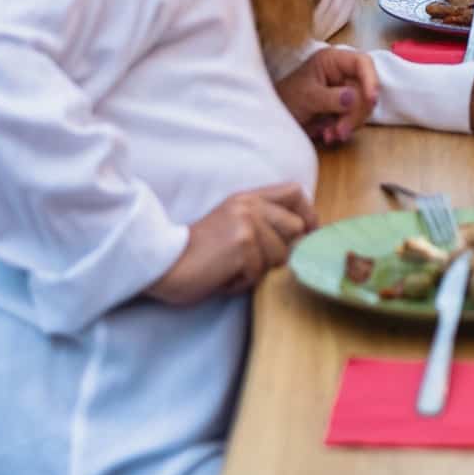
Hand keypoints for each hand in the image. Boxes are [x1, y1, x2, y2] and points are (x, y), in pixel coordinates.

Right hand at [149, 182, 317, 303]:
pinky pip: (261, 273)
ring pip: (281, 255)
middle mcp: (249, 205)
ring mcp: (247, 224)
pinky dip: (242, 282)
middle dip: (281, 251)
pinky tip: (222, 276)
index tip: (308, 233)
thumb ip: (264, 219)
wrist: (165, 265)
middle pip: (296, 228)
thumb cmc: (201, 252)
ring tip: (231, 267)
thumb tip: (305, 231)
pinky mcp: (243, 246)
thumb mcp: (233, 222)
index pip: (295, 192)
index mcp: (248, 197)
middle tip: (251, 260)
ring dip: (259, 270)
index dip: (308, 213)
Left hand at [275, 48, 377, 145]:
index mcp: (333, 60)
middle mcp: (343, 73)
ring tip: (329, 135)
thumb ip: (331, 97)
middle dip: (354, 113)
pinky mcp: (345, 107)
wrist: (273, 119)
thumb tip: (354, 98)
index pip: (362, 63)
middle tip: (339, 131)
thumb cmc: (285, 99)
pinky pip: (355, 118)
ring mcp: (345, 90)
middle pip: (365, 89)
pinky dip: (345, 128)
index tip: (371, 100)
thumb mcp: (306, 97)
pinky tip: (329, 135)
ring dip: (349, 124)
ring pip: (363, 107)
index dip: (371, 79)